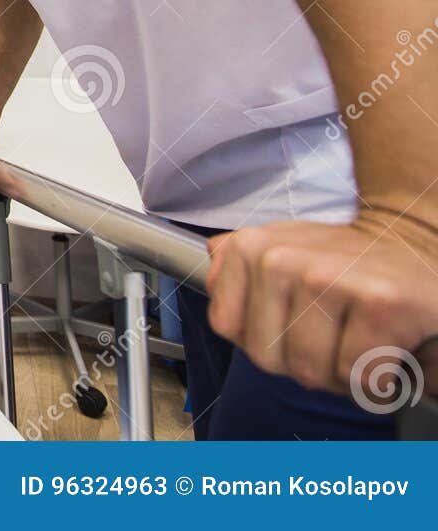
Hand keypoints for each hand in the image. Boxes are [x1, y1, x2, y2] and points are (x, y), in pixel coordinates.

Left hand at [206, 216, 437, 400]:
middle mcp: (279, 259)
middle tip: (335, 335)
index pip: (227, 327)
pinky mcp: (379, 304)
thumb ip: (236, 261)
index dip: (265, 340)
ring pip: (311, 372)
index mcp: (249, 248)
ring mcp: (327, 279)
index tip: (295, 323)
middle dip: (303, 362)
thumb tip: (211, 259)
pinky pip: (359, 378)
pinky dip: (377, 381)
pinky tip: (386, 348)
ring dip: (341, 375)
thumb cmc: (347, 262)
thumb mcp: (282, 247)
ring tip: (359, 341)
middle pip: (267, 358)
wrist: (417, 246)